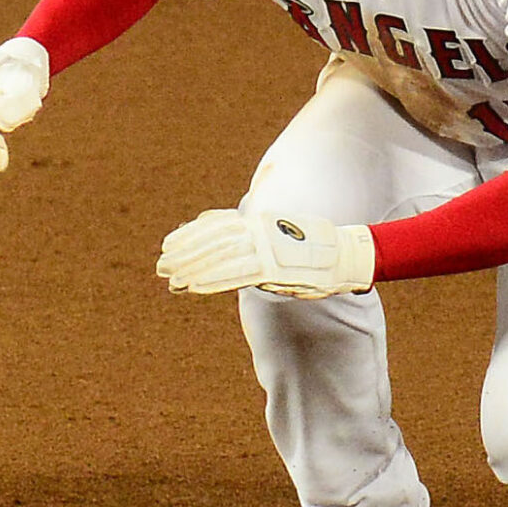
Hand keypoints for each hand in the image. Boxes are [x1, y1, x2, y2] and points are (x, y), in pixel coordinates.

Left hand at [156, 208, 375, 297]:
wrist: (346, 254)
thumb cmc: (314, 244)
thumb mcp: (281, 229)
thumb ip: (254, 228)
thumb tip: (229, 224)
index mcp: (258, 221)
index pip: (216, 225)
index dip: (191, 234)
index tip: (169, 243)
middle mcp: (258, 231)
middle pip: (212, 241)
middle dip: (184, 253)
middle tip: (161, 265)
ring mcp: (265, 249)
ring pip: (220, 258)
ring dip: (193, 268)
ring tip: (171, 278)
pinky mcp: (274, 268)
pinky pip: (237, 275)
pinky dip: (213, 280)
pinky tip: (194, 286)